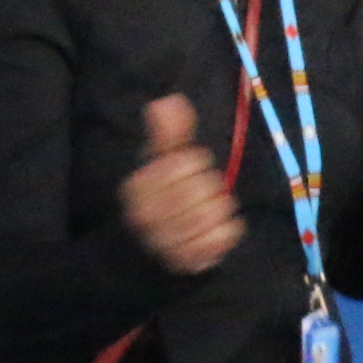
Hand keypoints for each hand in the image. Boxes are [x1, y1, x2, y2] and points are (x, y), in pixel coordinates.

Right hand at [120, 94, 243, 274]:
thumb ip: (168, 133)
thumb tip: (168, 101)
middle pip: (202, 189)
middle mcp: (145, 215)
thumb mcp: (159, 162)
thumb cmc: (159, 199)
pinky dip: (224, 234)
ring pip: (214, 214)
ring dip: (219, 212)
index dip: (195, 165)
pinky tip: (213, 233)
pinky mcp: (184, 261)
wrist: (146, 253)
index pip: (184, 163)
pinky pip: (220, 239)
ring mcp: (163, 241)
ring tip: (207, 215)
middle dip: (210, 189)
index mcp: (137, 186)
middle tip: (201, 196)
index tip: (188, 172)